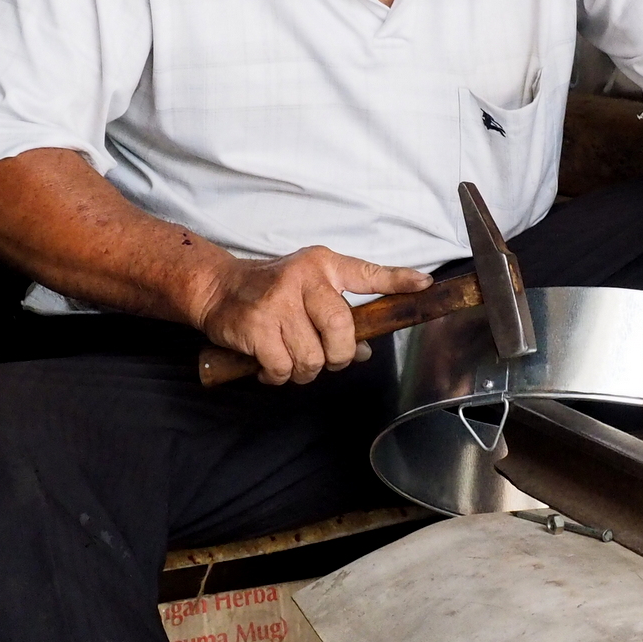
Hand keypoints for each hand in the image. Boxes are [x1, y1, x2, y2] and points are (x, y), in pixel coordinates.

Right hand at [193, 247, 429, 385]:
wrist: (218, 288)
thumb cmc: (271, 291)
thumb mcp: (308, 289)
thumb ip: (338, 314)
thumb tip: (365, 349)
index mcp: (323, 266)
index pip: (367, 273)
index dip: (398, 280)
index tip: (424, 285)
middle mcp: (303, 279)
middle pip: (342, 331)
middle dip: (338, 356)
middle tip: (326, 358)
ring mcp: (279, 303)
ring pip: (313, 358)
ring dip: (304, 370)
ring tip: (290, 358)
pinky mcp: (257, 327)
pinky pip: (283, 368)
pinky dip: (278, 375)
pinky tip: (270, 364)